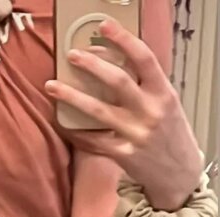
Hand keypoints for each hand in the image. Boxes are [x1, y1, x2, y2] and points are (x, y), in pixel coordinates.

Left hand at [45, 18, 201, 210]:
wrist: (180, 174)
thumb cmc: (170, 133)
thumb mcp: (166, 103)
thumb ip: (146, 85)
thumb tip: (111, 64)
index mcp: (163, 92)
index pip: (144, 58)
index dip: (123, 40)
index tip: (104, 26)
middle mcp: (150, 111)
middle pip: (118, 81)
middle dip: (92, 65)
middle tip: (71, 55)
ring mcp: (136, 134)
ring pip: (99, 111)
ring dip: (72, 97)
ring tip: (52, 86)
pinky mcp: (124, 155)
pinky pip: (93, 141)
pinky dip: (76, 132)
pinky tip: (62, 123)